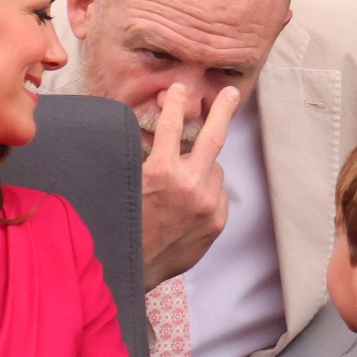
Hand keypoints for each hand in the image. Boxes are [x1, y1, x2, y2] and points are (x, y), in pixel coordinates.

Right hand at [141, 83, 239, 290]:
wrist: (133, 267)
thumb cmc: (125, 224)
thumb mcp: (128, 185)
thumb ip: (147, 161)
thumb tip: (162, 137)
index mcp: (160, 172)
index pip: (172, 125)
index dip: (176, 103)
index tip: (180, 89)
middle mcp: (188, 185)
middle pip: (214, 138)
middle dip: (223, 111)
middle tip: (231, 93)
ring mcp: (206, 204)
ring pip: (215, 170)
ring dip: (203, 168)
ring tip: (182, 185)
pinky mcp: (216, 222)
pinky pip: (218, 195)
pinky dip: (207, 193)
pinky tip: (189, 205)